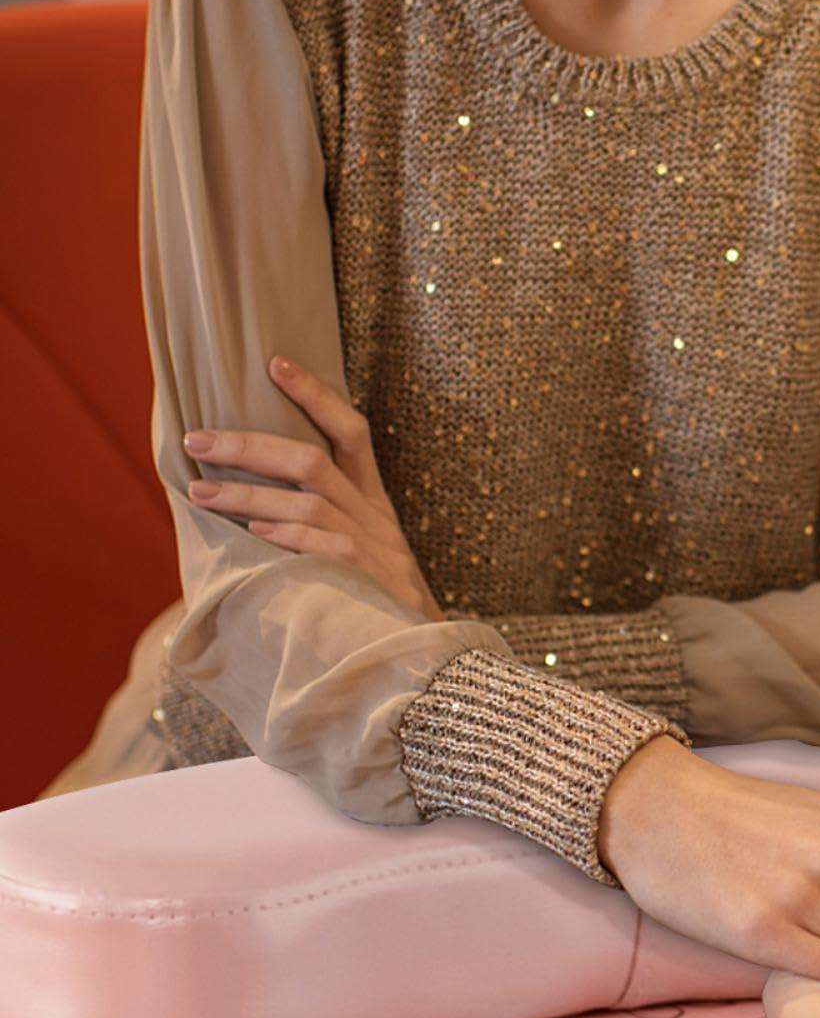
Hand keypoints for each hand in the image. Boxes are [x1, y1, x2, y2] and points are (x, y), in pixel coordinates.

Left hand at [184, 356, 441, 619]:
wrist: (423, 655)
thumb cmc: (373, 602)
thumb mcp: (356, 552)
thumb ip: (315, 525)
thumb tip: (247, 505)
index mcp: (372, 501)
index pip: (352, 431)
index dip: (317, 394)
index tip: (276, 362)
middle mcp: (373, 516)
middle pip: (313, 460)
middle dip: (250, 445)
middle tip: (198, 438)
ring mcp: (373, 548)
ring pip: (307, 502)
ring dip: (248, 493)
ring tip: (201, 491)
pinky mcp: (369, 579)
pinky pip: (324, 547)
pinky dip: (287, 535)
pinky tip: (254, 531)